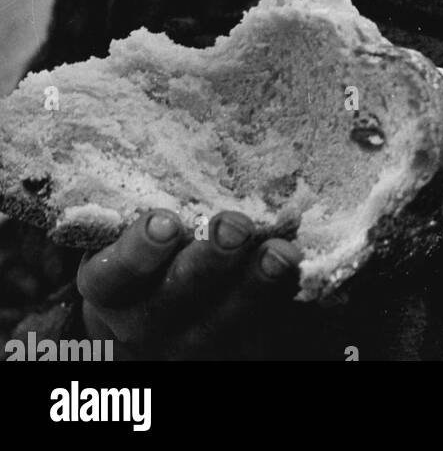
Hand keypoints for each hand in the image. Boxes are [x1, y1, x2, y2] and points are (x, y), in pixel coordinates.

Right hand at [76, 209, 301, 359]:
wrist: (155, 323)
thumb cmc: (144, 257)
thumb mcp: (126, 235)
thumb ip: (144, 202)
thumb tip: (170, 125)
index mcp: (108, 288)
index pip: (112, 275)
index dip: (137, 251)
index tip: (166, 220)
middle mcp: (142, 324)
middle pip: (170, 302)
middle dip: (206, 264)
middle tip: (234, 226)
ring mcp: (187, 345)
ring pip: (219, 325)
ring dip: (253, 286)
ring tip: (280, 253)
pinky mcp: (231, 352)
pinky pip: (257, 334)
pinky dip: (280, 300)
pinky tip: (298, 268)